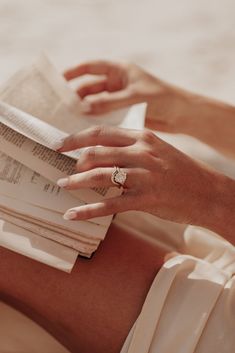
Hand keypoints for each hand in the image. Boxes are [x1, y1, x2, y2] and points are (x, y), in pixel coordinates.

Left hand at [57, 125, 221, 226]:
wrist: (209, 192)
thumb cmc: (182, 171)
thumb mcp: (158, 150)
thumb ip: (132, 148)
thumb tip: (103, 154)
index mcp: (143, 137)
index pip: (101, 132)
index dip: (76, 138)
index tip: (60, 144)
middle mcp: (142, 153)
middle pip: (96, 152)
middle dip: (73, 161)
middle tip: (61, 169)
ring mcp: (145, 176)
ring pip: (100, 176)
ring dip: (76, 181)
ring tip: (63, 185)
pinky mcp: (147, 199)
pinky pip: (110, 205)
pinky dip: (88, 210)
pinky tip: (73, 214)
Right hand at [64, 60, 188, 132]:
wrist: (181, 115)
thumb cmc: (164, 98)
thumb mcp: (135, 97)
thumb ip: (110, 102)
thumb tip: (83, 107)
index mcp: (120, 71)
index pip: (91, 67)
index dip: (73, 72)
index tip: (58, 81)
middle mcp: (117, 83)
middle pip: (89, 88)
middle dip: (76, 96)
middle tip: (61, 108)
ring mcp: (118, 99)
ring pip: (95, 103)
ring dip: (84, 110)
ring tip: (68, 121)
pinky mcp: (122, 114)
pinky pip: (103, 116)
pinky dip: (94, 121)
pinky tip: (85, 129)